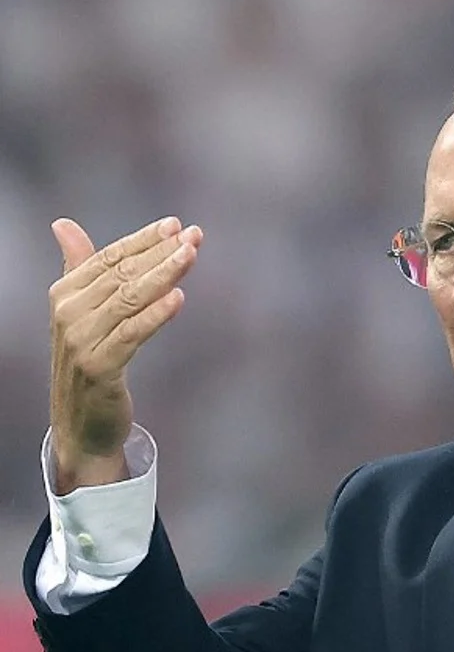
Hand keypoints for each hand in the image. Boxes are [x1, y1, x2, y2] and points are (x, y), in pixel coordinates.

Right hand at [49, 216, 202, 494]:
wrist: (82, 426)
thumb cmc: (89, 364)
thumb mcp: (82, 314)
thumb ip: (79, 269)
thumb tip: (63, 225)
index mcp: (64, 295)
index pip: (108, 258)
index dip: (143, 240)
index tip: (176, 226)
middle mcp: (68, 314)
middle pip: (121, 275)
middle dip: (160, 253)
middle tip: (194, 236)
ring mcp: (82, 341)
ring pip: (129, 300)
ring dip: (163, 275)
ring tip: (191, 257)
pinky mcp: (100, 368)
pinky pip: (132, 334)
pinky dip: (155, 315)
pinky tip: (178, 299)